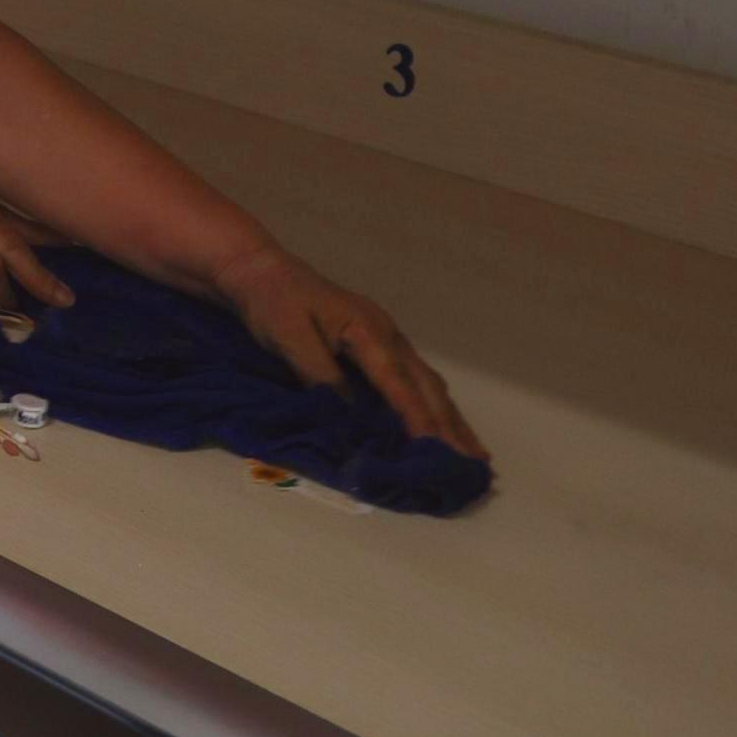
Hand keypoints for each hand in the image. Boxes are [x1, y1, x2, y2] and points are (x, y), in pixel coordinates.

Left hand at [208, 243, 483, 455]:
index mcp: (368, 330)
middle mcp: (387, 334)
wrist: (263, 270)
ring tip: (473, 454)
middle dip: (450, 426)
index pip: (398, 383)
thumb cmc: (274, 303)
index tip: (437, 450)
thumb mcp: (290, 338)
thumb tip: (350, 415)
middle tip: (472, 465)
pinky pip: (415, 379)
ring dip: (450, 418)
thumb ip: (321, 375)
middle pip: (426, 386)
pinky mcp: (379, 344)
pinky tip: (443, 423)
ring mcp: (387, 337)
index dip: (418, 419)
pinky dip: (434, 405)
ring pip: (428, 384)